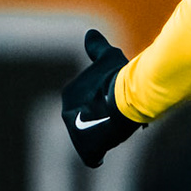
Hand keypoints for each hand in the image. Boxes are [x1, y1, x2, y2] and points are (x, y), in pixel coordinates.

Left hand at [61, 29, 142, 168]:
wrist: (123, 99)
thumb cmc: (118, 77)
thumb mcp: (108, 57)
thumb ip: (97, 48)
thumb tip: (90, 34)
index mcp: (69, 94)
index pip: (83, 104)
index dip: (97, 106)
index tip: (112, 107)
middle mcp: (66, 113)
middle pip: (83, 123)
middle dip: (97, 124)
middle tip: (117, 121)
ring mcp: (74, 132)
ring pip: (88, 139)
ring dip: (99, 138)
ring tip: (115, 134)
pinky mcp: (85, 148)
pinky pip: (90, 156)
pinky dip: (96, 156)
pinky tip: (104, 156)